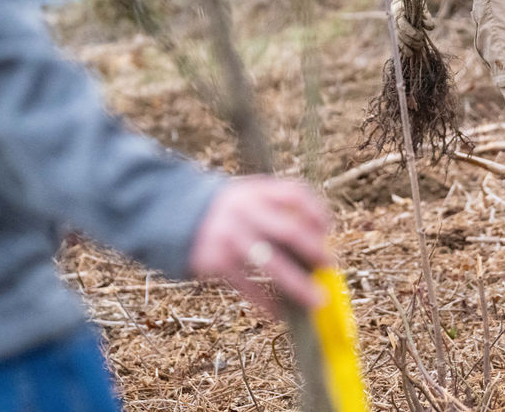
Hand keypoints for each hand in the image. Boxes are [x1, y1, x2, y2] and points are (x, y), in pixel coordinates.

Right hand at [188, 176, 333, 312]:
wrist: (174, 213)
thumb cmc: (227, 210)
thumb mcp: (248, 195)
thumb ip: (277, 209)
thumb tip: (318, 241)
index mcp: (256, 191)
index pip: (295, 194)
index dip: (316, 211)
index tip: (328, 228)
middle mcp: (245, 211)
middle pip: (289, 231)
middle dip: (314, 251)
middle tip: (330, 266)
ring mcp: (230, 236)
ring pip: (272, 264)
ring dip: (298, 284)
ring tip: (316, 300)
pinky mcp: (217, 261)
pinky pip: (248, 285)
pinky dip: (266, 301)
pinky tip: (280, 313)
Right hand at [391, 0, 432, 52]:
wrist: (403, 2)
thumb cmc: (414, 4)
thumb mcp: (422, 8)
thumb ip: (426, 17)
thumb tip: (431, 27)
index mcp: (399, 12)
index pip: (403, 24)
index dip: (411, 31)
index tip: (421, 36)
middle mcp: (395, 21)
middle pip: (401, 34)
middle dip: (411, 41)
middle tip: (421, 44)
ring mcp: (395, 28)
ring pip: (399, 39)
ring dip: (408, 46)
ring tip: (418, 50)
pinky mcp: (397, 34)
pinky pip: (398, 43)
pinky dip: (404, 49)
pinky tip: (410, 54)